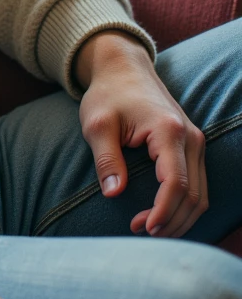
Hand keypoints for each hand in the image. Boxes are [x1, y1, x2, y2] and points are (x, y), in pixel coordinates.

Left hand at [73, 30, 207, 237]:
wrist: (123, 68)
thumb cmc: (108, 94)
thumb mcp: (97, 124)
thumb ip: (106, 158)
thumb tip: (114, 193)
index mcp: (168, 131)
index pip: (175, 183)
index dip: (162, 211)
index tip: (143, 228)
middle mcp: (190, 137)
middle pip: (194, 195)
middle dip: (170, 221)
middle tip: (139, 230)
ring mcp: (195, 141)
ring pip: (201, 194)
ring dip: (179, 218)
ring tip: (148, 227)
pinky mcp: (191, 146)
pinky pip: (198, 185)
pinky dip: (184, 206)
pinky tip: (161, 214)